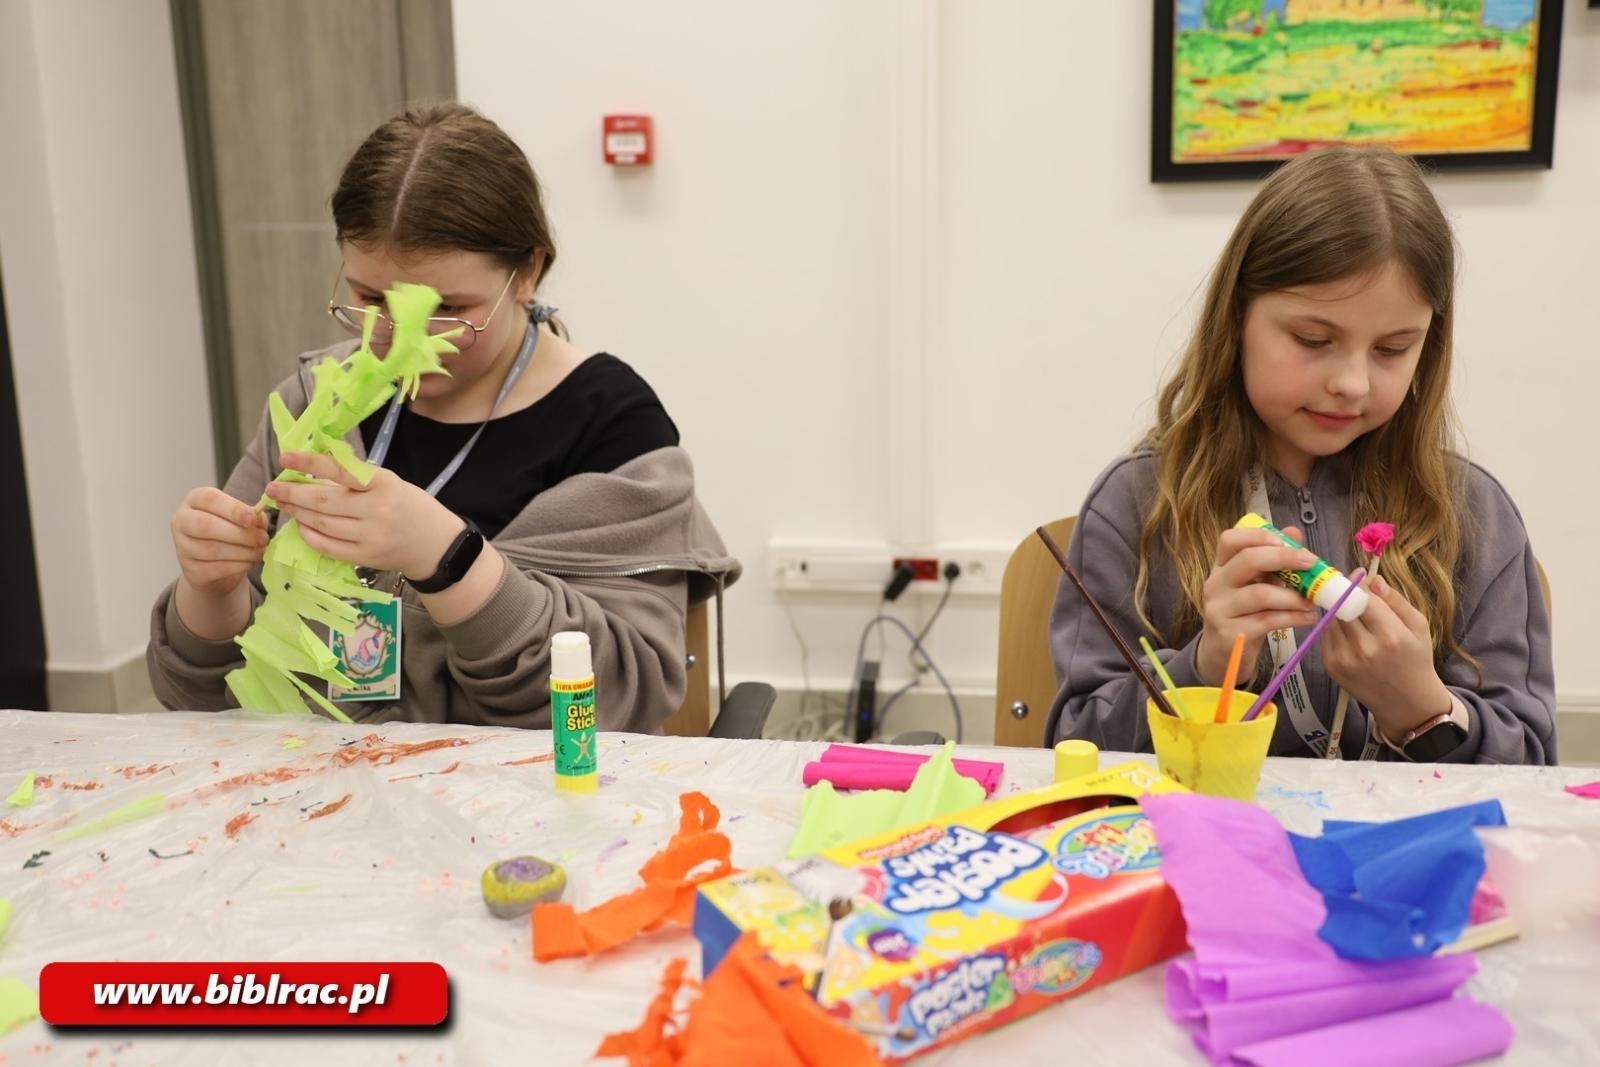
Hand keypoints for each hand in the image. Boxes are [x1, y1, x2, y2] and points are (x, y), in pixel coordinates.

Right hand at [170, 486, 267, 597]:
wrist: (215, 563)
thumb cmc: (229, 531)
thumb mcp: (240, 517)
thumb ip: (251, 515)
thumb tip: (259, 519)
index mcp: (195, 500)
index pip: (210, 499)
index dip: (233, 509)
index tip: (253, 519)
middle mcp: (182, 521)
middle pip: (207, 525)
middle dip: (240, 533)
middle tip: (262, 539)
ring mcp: (183, 547)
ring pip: (211, 549)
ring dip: (242, 552)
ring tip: (259, 551)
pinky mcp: (191, 570)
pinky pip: (215, 568)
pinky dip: (238, 566)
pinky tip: (249, 562)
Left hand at [264, 451, 463, 578]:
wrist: (434, 543)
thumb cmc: (408, 505)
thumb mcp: (388, 483)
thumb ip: (354, 479)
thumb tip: (310, 473)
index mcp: (384, 483)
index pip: (340, 471)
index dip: (309, 463)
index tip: (285, 457)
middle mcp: (377, 510)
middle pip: (324, 502)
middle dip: (293, 494)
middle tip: (273, 487)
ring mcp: (371, 536)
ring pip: (322, 524)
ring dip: (297, 513)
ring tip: (284, 504)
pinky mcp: (365, 557)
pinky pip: (328, 547)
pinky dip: (309, 535)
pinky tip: (301, 526)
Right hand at [1196, 525, 1319, 685]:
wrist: (1222, 656)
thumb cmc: (1243, 615)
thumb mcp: (1256, 585)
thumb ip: (1274, 562)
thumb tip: (1294, 532)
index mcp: (1221, 568)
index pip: (1230, 540)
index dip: (1258, 536)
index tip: (1285, 540)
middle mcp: (1215, 585)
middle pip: (1247, 561)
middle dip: (1284, 558)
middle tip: (1312, 563)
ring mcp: (1220, 610)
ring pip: (1260, 594)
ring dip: (1293, 596)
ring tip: (1312, 602)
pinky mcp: (1230, 634)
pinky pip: (1266, 621)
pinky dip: (1292, 618)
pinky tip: (1308, 618)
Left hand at [1321, 575, 1450, 735]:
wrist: (1406, 702)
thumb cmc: (1415, 660)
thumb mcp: (1418, 626)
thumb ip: (1396, 600)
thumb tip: (1373, 579)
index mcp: (1390, 636)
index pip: (1362, 598)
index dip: (1357, 584)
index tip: (1358, 577)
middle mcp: (1364, 648)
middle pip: (1343, 607)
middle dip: (1345, 595)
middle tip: (1351, 590)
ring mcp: (1344, 659)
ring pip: (1332, 619)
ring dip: (1339, 611)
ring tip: (1353, 614)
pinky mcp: (1330, 666)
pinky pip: (1326, 635)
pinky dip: (1334, 628)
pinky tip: (1349, 633)